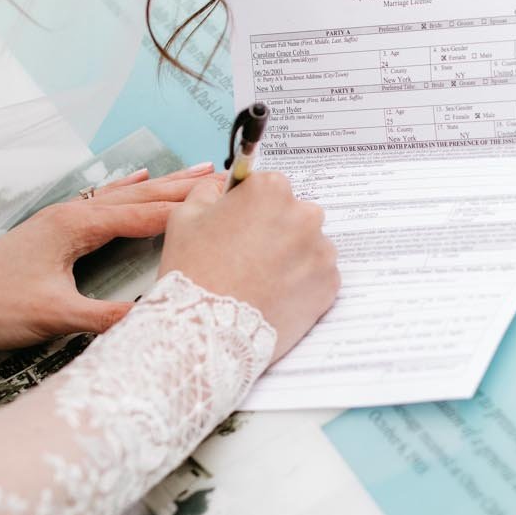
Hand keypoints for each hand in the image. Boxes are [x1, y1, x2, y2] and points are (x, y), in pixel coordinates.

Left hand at [0, 163, 215, 354]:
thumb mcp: (55, 315)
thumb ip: (104, 317)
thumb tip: (150, 319)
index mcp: (76, 226)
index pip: (142, 214)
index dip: (182, 208)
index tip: (219, 199)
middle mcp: (72, 214)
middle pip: (137, 195)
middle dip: (179, 185)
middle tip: (218, 173)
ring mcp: (63, 218)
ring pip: (122, 196)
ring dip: (159, 185)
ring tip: (192, 171)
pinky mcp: (54, 228)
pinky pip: (103, 201)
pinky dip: (127, 190)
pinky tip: (137, 179)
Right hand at [159, 171, 338, 360]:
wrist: (206, 329)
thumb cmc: (192, 270)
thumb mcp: (185, 216)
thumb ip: (208, 191)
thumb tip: (223, 185)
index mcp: (271, 189)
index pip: (268, 188)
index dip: (251, 208)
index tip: (241, 227)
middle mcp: (305, 214)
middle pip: (293, 215)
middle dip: (276, 231)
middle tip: (248, 258)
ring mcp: (321, 251)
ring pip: (308, 247)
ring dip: (291, 257)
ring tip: (261, 281)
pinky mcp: (330, 284)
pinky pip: (317, 276)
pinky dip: (301, 284)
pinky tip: (275, 295)